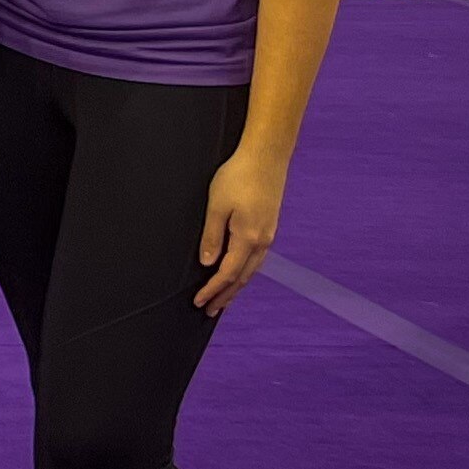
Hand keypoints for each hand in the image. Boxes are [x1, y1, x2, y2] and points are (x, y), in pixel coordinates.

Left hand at [195, 146, 287, 313]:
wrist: (266, 157)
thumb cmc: (237, 177)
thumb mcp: (216, 206)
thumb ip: (212, 237)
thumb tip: (208, 264)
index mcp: (248, 238)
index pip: (227, 274)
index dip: (212, 290)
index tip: (199, 302)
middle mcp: (262, 242)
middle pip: (241, 278)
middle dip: (225, 296)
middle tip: (210, 310)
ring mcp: (268, 235)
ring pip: (251, 270)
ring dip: (236, 287)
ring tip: (224, 299)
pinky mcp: (269, 226)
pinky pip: (257, 259)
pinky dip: (245, 272)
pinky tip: (239, 273)